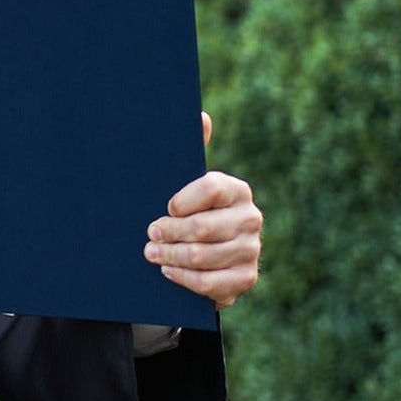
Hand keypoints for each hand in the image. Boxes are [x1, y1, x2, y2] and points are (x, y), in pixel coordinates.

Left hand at [144, 113, 261, 308]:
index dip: (182, 200)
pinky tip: (168, 271)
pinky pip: (210, 283)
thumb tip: (201, 116)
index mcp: (236, 190)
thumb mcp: (184, 183)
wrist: (204, 255)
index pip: (210, 188)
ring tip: (151, 253)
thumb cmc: (188, 212)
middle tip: (149, 234)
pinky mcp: (245, 278)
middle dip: (168, 232)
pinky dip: (184, 278)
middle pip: (202, 227)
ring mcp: (251, 250)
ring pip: (202, 256)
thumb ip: (191, 150)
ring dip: (170, 256)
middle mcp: (250, 218)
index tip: (165, 207)